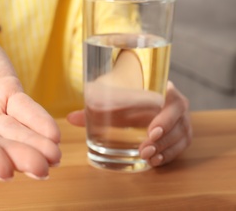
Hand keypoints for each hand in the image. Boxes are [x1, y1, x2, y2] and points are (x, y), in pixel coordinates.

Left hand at [67, 81, 191, 166]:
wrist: (142, 94)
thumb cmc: (128, 95)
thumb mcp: (113, 98)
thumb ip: (94, 108)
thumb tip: (71, 118)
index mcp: (166, 92)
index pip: (175, 102)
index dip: (166, 117)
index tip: (151, 130)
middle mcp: (178, 107)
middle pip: (180, 124)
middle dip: (163, 139)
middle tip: (144, 149)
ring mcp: (182, 123)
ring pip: (181, 138)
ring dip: (165, 150)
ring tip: (146, 157)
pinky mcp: (180, 136)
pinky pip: (180, 148)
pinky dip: (168, 156)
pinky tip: (154, 161)